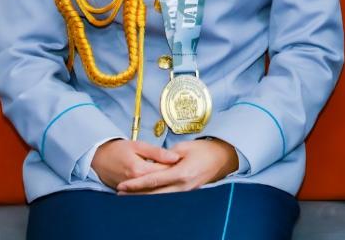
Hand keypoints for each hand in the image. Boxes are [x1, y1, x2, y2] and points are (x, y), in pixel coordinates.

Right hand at [90, 139, 179, 189]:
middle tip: (182, 169)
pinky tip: (163, 184)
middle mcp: (136, 182)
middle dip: (171, 177)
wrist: (99, 157)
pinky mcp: (129, 191)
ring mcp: (132, 189)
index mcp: (140, 170)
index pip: (163, 171)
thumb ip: (157, 152)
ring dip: (164, 184)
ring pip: (153, 189)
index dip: (175, 166)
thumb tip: (175, 157)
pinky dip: (154, 188)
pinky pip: (145, 191)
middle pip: (160, 183)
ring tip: (174, 177)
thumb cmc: (119, 149)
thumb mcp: (138, 145)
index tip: (185, 161)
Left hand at [116, 138, 238, 194]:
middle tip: (120, 193)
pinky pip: (168, 195)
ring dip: (144, 196)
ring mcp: (186, 191)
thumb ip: (166, 156)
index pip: (154, 181)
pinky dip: (156, 194)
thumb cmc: (205, 149)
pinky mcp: (187, 192)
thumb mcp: (184, 147)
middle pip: (154, 193)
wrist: (223, 158)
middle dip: (136, 194)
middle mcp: (183, 186)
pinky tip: (147, 194)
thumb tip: (153, 162)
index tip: (123, 185)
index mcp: (181, 173)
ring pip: (160, 197)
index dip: (136, 184)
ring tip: (129, 195)